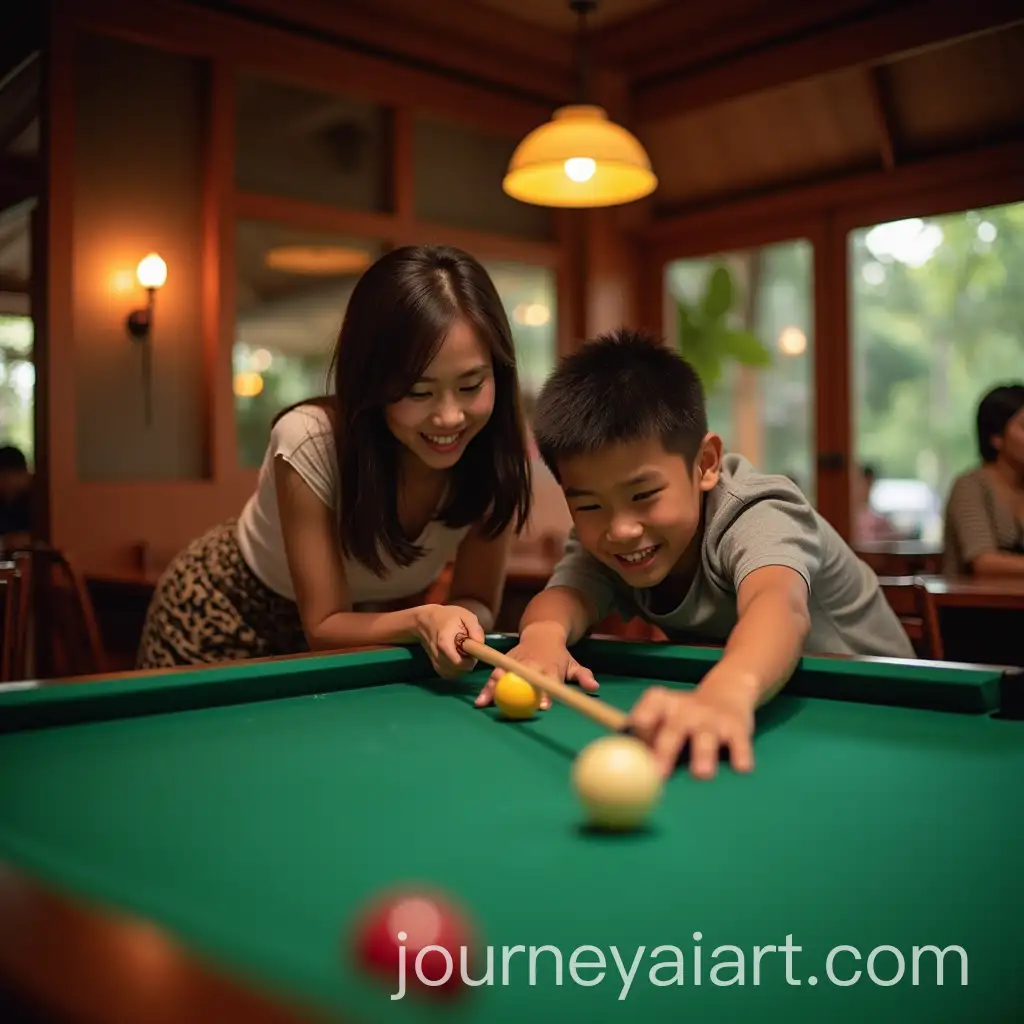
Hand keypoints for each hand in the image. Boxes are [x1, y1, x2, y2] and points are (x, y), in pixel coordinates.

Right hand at [416, 604, 484, 677]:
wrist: (426, 621)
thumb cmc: (448, 617)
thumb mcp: (466, 616)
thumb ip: (475, 630)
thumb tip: (481, 645)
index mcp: (444, 643)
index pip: (459, 663)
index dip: (471, 660)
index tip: (474, 651)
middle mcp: (438, 656)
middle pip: (458, 669)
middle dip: (468, 663)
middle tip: (469, 650)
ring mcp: (435, 663)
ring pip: (455, 674)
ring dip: (463, 666)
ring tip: (463, 652)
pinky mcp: (436, 667)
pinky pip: (450, 674)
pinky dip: (457, 669)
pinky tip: (458, 658)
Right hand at [474, 627, 597, 709]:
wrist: (542, 633)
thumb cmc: (558, 655)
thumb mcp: (573, 663)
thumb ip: (583, 676)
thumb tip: (594, 687)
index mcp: (550, 668)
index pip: (549, 681)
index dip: (546, 694)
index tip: (544, 706)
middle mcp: (532, 665)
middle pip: (523, 679)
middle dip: (518, 692)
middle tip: (511, 705)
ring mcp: (517, 663)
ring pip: (504, 676)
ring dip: (494, 690)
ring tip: (485, 703)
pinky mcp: (505, 662)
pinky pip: (494, 676)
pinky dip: (486, 688)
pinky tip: (480, 700)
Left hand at [628, 680, 754, 779]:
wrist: (727, 693)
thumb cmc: (684, 716)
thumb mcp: (663, 716)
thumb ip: (643, 737)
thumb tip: (616, 768)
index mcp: (661, 704)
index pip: (646, 714)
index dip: (640, 726)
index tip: (635, 740)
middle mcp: (685, 709)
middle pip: (673, 729)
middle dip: (665, 751)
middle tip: (658, 774)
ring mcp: (711, 719)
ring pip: (706, 737)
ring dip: (703, 755)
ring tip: (702, 774)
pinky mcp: (737, 728)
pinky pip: (739, 743)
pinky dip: (741, 755)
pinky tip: (742, 769)